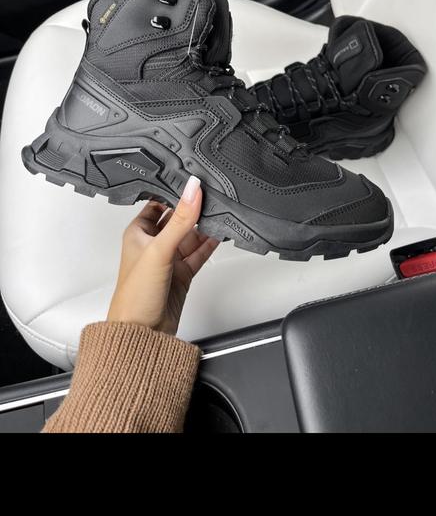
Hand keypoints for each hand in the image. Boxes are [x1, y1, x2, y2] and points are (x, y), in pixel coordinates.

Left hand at [107, 176, 218, 334]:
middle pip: (178, 218)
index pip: (158, 204)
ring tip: (221, 211)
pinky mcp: (182, 273)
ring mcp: (169, 259)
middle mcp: (153, 244)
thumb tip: (192, 191)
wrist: (143, 334)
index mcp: (137, 233)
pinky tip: (221, 233)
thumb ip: (180, 220)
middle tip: (212, 194)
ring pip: (191, 235)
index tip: (192, 181)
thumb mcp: (159, 250)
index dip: (174, 193)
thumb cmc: (135, 296)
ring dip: (204, 226)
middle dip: (194, 209)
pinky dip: (210, 244)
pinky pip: (199, 253)